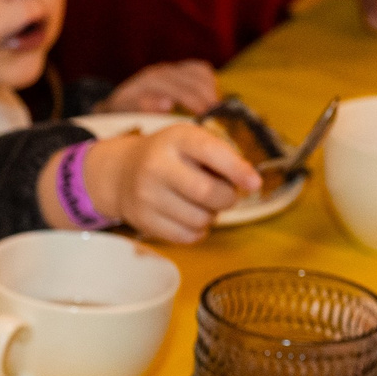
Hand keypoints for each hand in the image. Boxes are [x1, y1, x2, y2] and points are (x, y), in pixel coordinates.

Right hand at [87, 124, 258, 243]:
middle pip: (208, 193)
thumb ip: (222, 156)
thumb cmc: (171, 157)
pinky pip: (187, 236)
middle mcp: (156, 165)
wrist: (122, 173)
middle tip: (225, 194)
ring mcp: (146, 195)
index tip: (255, 184)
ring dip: (212, 216)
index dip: (237, 170)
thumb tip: (251, 184)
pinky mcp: (143, 221)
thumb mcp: (192, 142)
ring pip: (201, 219)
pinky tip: (190, 217)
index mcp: (175, 139)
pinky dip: (198, 230)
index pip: (210, 152)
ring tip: (202, 204)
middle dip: (227, 198)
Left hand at [102, 60, 220, 115]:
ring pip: (200, 71)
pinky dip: (210, 81)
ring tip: (217, 109)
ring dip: (211, 89)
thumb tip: (167, 103)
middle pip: (192, 79)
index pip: (178, 88)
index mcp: (148, 82)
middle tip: (219, 116)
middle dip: (207, 96)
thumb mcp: (125, 114)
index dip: (195, 101)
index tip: (206, 115)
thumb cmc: (123, 114)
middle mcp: (160, 71)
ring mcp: (170, 68)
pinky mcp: (178, 69)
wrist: (117, 103)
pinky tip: (213, 98)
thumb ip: (142, 108)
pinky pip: (200, 69)